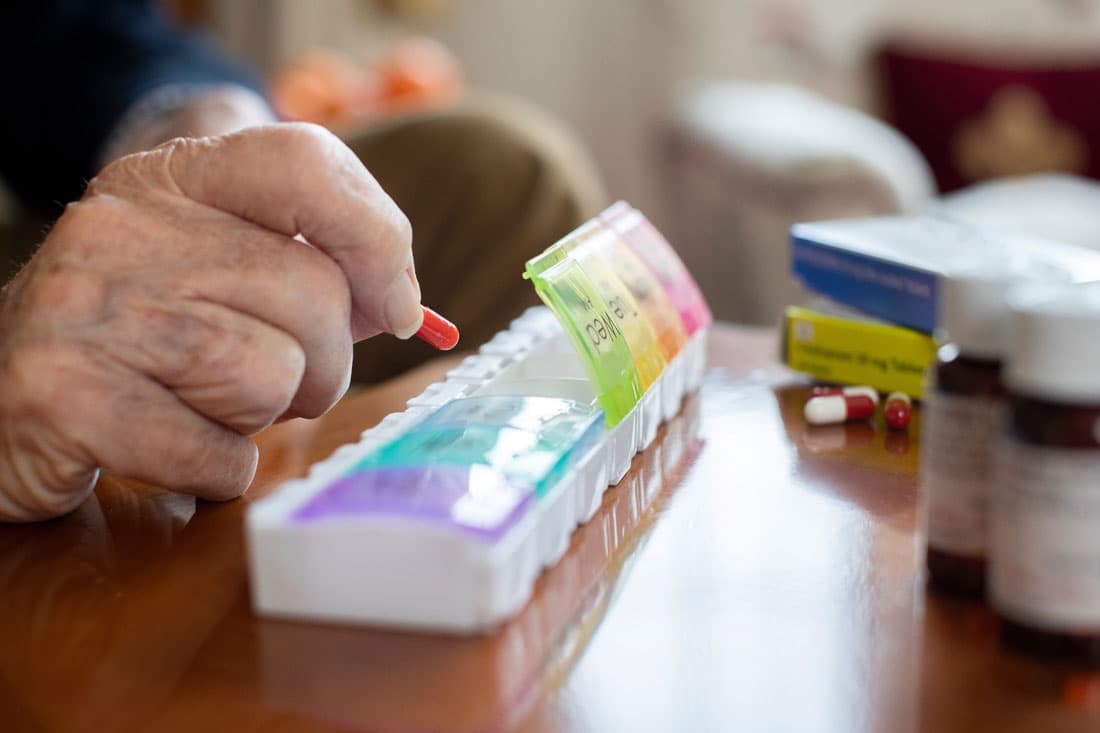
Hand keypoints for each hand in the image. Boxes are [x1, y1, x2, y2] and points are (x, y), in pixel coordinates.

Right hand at [0, 123, 422, 521]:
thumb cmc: (140, 337)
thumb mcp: (215, 267)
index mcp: (171, 179)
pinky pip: (217, 455)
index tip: (396, 307)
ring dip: (264, 416)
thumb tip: (402, 302)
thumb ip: (312, 265)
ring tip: (207, 408)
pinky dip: (218, 471)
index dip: (377, 238)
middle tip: (276, 383)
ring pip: (272, 374)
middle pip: (314, 295)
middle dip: (324, 364)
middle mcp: (123, 226)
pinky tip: (173, 449)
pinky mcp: (65, 394)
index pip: (304, 162)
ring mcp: (87, 306)